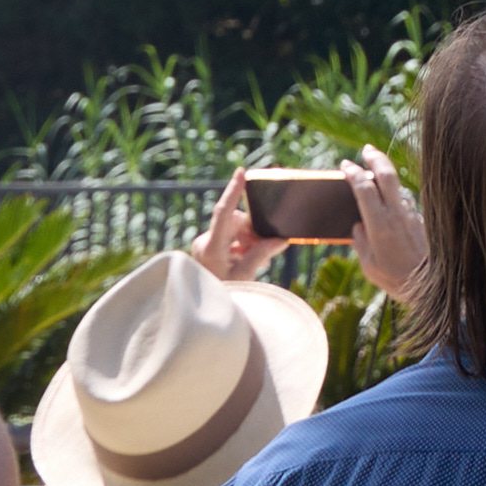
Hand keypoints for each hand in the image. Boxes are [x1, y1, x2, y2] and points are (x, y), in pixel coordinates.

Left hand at [197, 172, 279, 286]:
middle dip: (252, 232)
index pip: (223, 213)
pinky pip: (230, 239)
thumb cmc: (225, 294)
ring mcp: (205, 246)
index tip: (241, 172)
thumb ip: (262, 253)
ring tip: (253, 262)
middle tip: (265, 249)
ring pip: (235, 230)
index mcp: (212, 248)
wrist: (204, 313)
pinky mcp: (207, 249)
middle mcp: (205, 242)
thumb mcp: (246, 275)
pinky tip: (245, 262)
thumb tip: (281, 238)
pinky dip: (241, 246)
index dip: (233, 191)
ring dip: (248, 241)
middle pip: (236, 222)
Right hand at [348, 155, 431, 309]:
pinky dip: (397, 197)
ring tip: (377, 174)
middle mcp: (397, 213)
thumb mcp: (369, 265)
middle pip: (386, 175)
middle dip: (375, 157)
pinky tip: (392, 202)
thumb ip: (360, 241)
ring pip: (399, 187)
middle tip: (367, 149)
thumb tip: (358, 225)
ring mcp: (412, 214)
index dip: (353, 173)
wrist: (431, 285)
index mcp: (379, 224)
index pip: (364, 188)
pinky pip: (407, 202)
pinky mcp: (422, 219)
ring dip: (388, 178)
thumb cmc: (395, 279)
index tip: (345, 165)